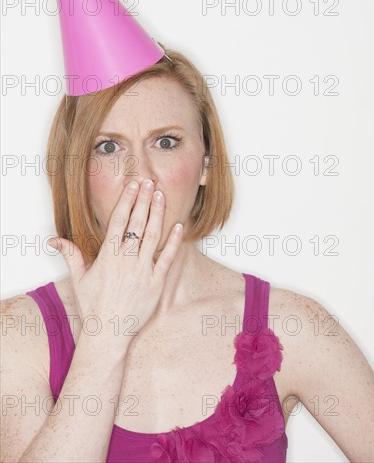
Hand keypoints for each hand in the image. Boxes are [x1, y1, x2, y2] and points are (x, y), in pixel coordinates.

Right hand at [47, 179, 182, 349]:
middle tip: (149, 182)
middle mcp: (126, 260)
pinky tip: (178, 225)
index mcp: (107, 256)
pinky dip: (173, 242)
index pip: (118, 221)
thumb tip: (54, 239)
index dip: (127, 201)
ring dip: (158, 214)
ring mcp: (143, 271)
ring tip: (161, 195)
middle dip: (144, 200)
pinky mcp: (156, 283)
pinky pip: (167, 258)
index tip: (133, 185)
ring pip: (153, 236)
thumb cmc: (93, 305)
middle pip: (137, 223)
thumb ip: (70, 254)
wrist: (108, 333)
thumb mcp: (78, 279)